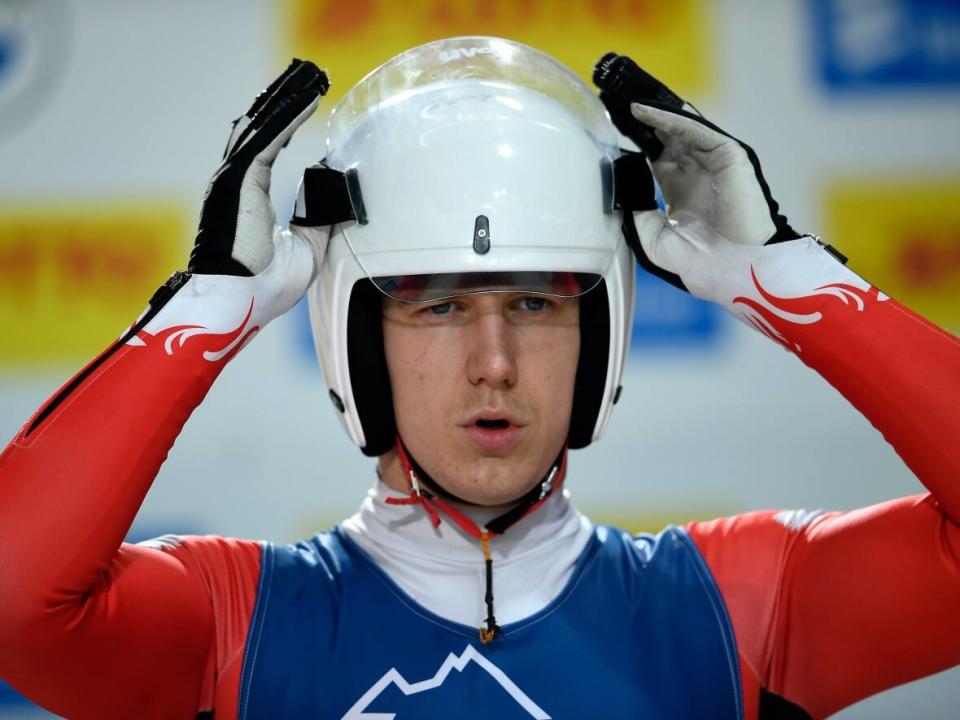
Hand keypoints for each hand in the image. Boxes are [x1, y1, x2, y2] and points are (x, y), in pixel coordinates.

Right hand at [186, 59, 329, 322]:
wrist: (241, 302)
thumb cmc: (266, 286)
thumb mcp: (306, 248)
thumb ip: (318, 219)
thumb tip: (335, 197)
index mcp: (246, 194)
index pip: (266, 146)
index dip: (285, 123)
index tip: (304, 102)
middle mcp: (235, 180)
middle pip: (261, 126)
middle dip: (283, 99)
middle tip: (306, 74)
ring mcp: (234, 178)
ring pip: (262, 125)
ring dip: (286, 99)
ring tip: (309, 76)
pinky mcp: (239, 180)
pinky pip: (267, 139)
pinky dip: (288, 117)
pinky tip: (307, 99)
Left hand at [593, 53, 845, 307]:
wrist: (732, 270)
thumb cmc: (700, 264)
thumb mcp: (653, 238)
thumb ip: (637, 213)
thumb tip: (620, 192)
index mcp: (683, 194)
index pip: (656, 159)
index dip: (635, 144)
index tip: (609, 130)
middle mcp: (699, 175)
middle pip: (666, 139)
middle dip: (640, 123)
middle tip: (611, 104)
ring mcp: (714, 163)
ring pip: (679, 129)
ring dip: (651, 114)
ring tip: (622, 100)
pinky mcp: (728, 155)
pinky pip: (694, 130)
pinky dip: (668, 119)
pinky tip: (643, 112)